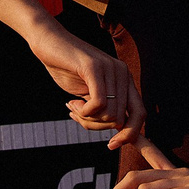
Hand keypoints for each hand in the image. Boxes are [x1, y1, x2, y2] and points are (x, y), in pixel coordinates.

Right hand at [28, 25, 144, 148]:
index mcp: (125, 79)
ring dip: (87, 119)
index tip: (111, 145)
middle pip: (121, 120)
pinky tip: (71, 103)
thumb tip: (118, 130)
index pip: (140, 114)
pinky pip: (98, 104)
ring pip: (110, 115)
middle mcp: (123, 73)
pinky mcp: (95, 68)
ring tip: (73, 106)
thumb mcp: (89, 93)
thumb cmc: (67, 69)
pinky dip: (84, 112)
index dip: (130, 135)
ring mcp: (110, 69)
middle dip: (97, 126)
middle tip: (78, 116)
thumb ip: (105, 108)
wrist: (47, 42)